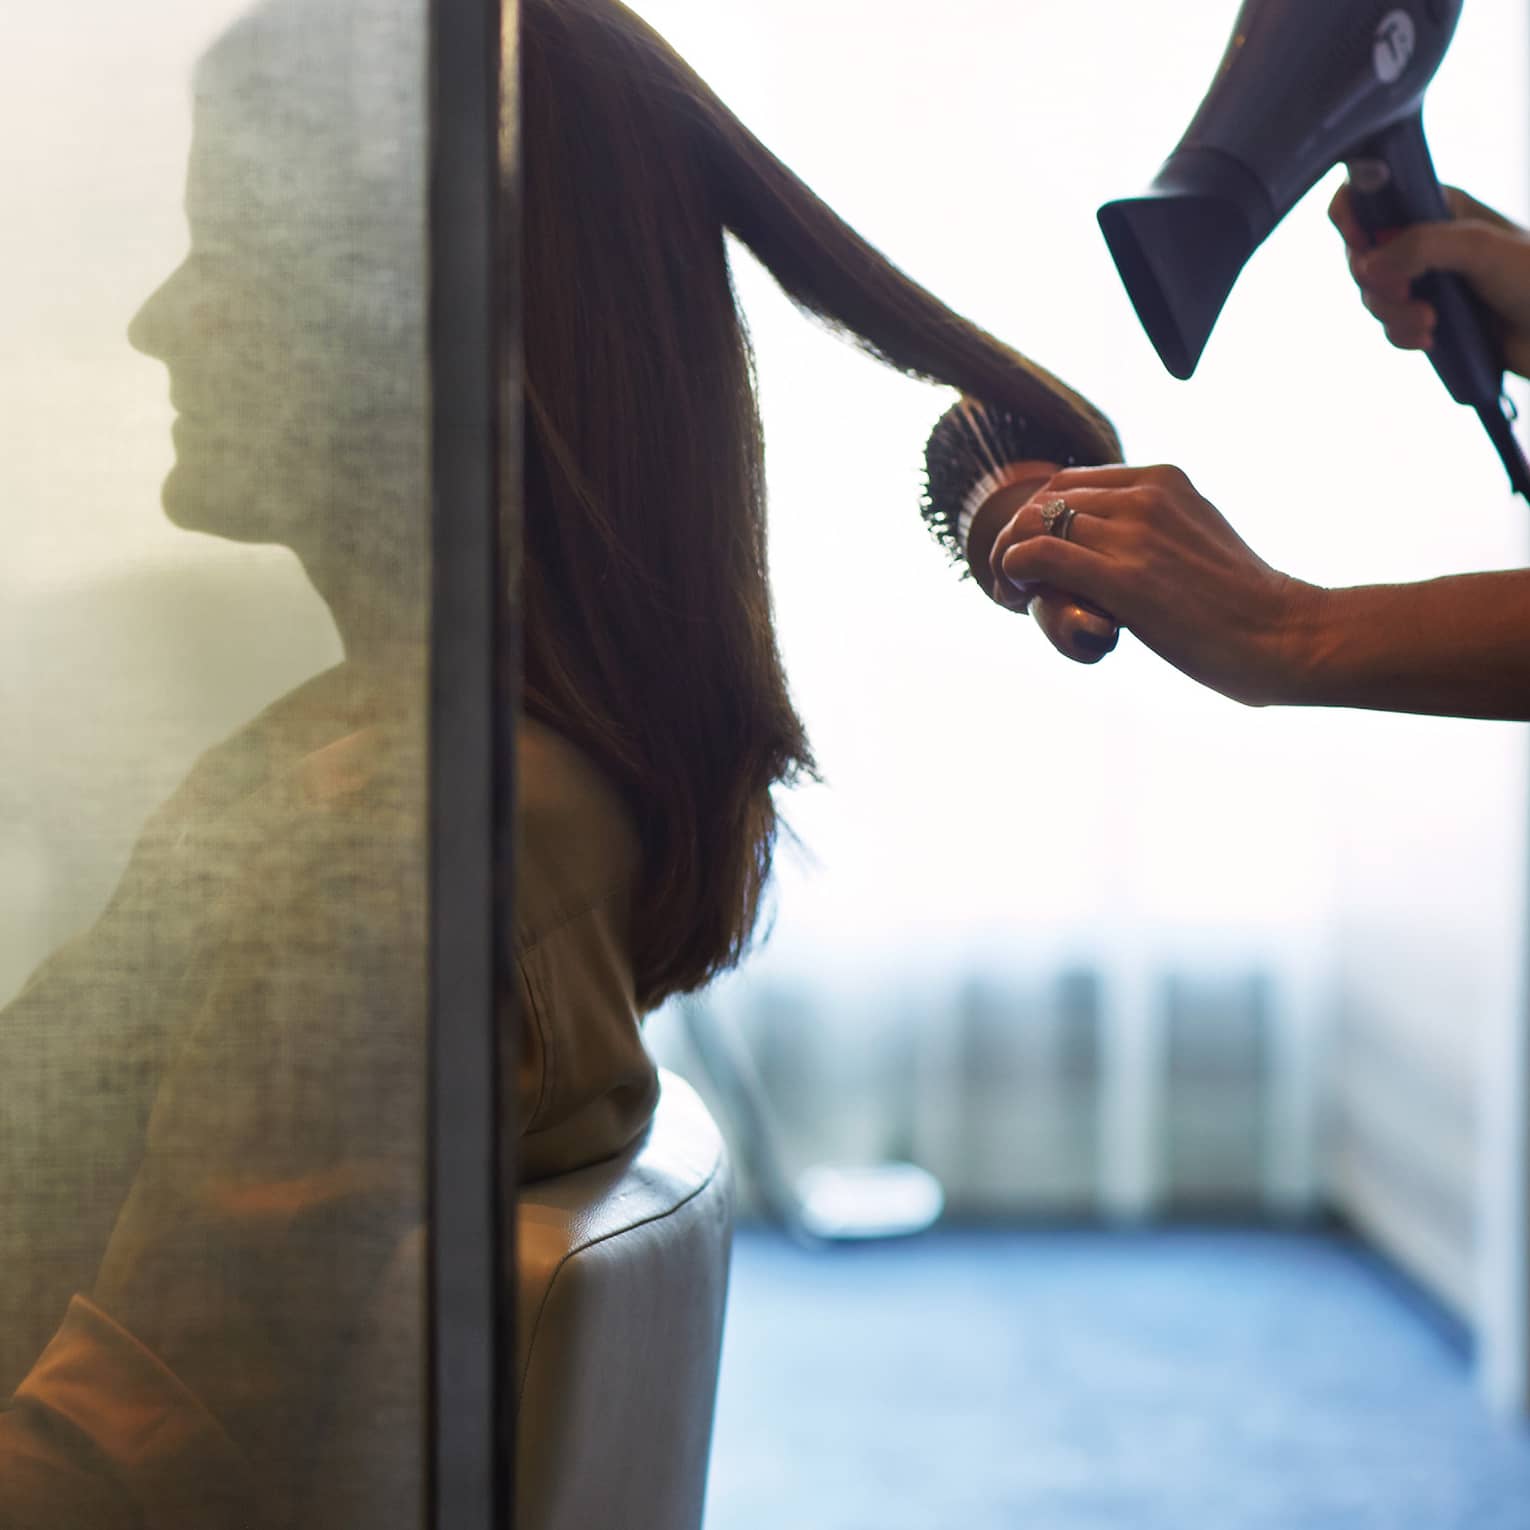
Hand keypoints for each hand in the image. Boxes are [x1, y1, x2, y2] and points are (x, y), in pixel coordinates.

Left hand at [990, 464, 1322, 706]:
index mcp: (1163, 480)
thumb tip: (1126, 550)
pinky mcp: (1122, 577)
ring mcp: (1133, 533)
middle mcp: (1145, 496)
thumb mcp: (1199, 542)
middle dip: (1016, 536)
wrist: (1285, 635)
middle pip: (1044, 500)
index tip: (1034, 556)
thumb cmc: (1246, 607)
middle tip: (1011, 579)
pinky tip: (1017, 598)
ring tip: (1011, 594)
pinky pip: (1039, 555)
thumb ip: (1160, 532)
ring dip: (1008, 558)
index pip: (1071, 482)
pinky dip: (1012, 571)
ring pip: (1034, 523)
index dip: (1039, 517)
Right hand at [1330, 182, 1529, 378]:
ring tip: (1430, 324)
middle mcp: (1423, 242)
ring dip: (1394, 316)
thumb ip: (1420, 246)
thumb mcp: (1479, 248)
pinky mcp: (1426, 317)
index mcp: (1437, 208)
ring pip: (1374, 297)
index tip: (1362, 243)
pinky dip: (1403, 335)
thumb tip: (1367, 264)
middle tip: (1405, 294)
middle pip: (1363, 256)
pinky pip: (1390, 328)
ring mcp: (1424, 281)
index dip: (1352, 215)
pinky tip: (1430, 339)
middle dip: (1376, 283)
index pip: (1373, 197)